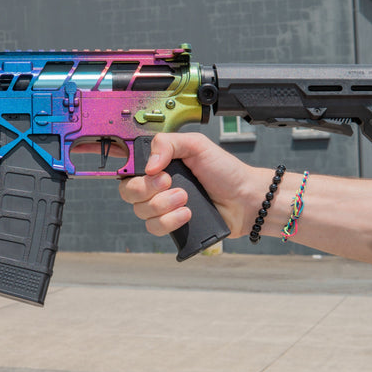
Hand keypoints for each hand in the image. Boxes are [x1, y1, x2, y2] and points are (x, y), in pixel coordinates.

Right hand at [117, 133, 264, 237]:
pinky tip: (188, 214)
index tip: (144, 168)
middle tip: (170, 182)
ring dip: (163, 205)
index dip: (126, 169)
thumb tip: (148, 166)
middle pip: (128, 192)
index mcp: (159, 164)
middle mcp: (157, 186)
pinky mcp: (172, 226)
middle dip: (147, 188)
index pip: (128, 166)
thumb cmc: (225, 170)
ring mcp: (163, 207)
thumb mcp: (197, 145)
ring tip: (186, 198)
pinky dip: (169, 221)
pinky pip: (154, 227)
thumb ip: (167, 144)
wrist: (245, 199)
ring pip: (140, 211)